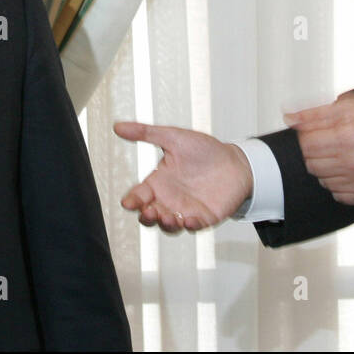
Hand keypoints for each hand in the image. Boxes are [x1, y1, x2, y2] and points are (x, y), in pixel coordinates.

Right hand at [113, 122, 253, 232]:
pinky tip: (188, 220)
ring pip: (169, 225)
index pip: (139, 195)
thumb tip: (118, 127)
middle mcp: (169, 199)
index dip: (132, 201)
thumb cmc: (204, 149)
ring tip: (166, 217)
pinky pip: (193, 226)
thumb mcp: (173, 137)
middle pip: (150, 215)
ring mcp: (186, 210)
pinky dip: (189, 226)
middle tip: (147, 212)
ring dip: (165, 224)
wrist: (236, 160)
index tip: (128, 203)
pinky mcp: (204, 218)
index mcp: (159, 182)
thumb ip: (145, 133)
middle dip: (146, 217)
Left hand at [285, 91, 353, 204]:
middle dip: (316, 152)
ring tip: (343, 155)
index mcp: (347, 136)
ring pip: (323, 180)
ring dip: (326, 168)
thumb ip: (315, 113)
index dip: (307, 137)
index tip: (316, 133)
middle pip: (311, 164)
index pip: (305, 144)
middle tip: (331, 142)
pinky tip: (350, 169)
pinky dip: (339, 183)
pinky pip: (338, 194)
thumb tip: (289, 118)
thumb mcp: (350, 105)